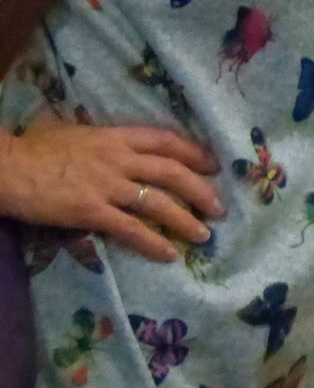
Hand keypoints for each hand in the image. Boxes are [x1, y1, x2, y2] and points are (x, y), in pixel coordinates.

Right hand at [0, 119, 221, 262]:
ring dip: (185, 219)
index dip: (193, 152)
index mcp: (114, 137)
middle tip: (218, 207)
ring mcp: (106, 186)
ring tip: (203, 234)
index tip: (212, 165)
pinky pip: (131, 228)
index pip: (164, 140)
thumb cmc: (34, 149)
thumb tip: (123, 150)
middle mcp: (117, 159)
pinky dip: (153, 241)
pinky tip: (169, 253)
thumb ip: (105, 143)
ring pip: (158, 202)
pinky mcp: (91, 211)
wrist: (6, 168)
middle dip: (200, 190)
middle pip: (172, 172)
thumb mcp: (77, 134)